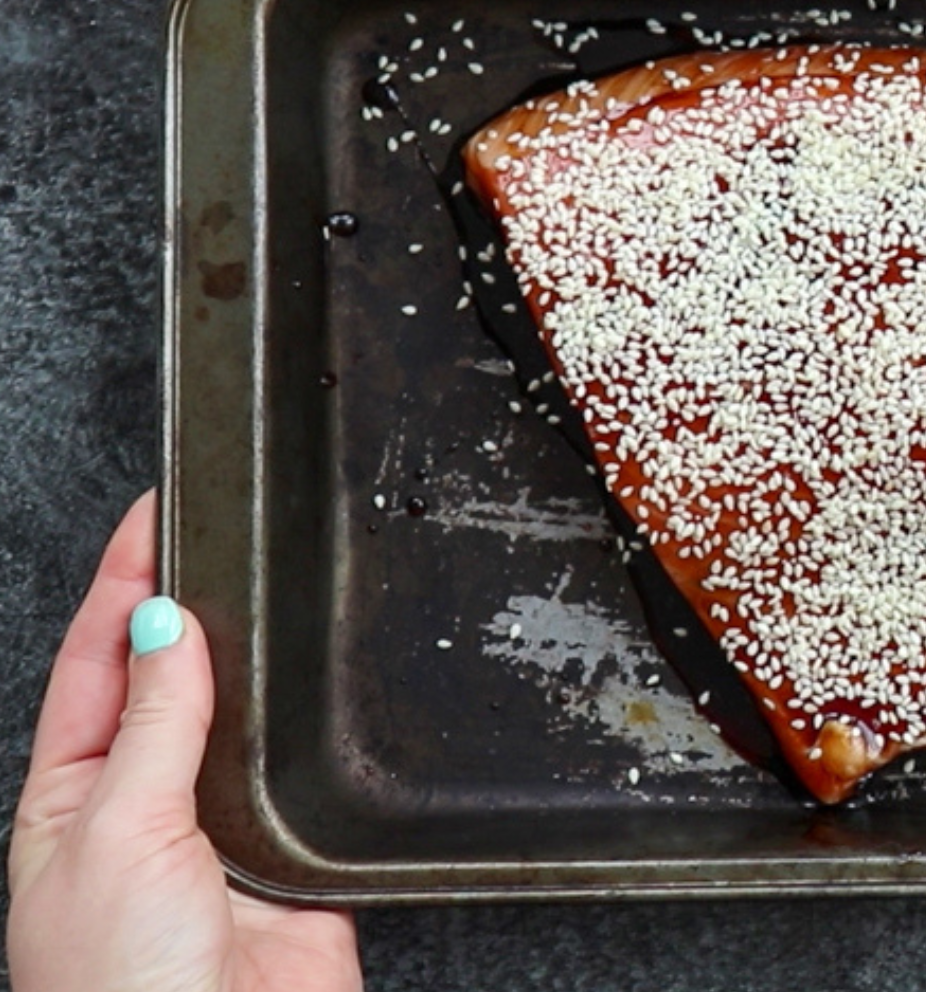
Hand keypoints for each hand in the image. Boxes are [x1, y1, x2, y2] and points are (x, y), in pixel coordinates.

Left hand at [6, 491, 361, 991]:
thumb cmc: (118, 990)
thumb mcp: (116, 831)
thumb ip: (155, 723)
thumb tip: (167, 626)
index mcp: (71, 798)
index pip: (99, 662)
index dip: (124, 585)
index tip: (156, 515)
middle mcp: (145, 808)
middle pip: (172, 680)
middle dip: (191, 609)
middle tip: (218, 528)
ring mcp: (221, 833)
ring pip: (245, 721)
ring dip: (256, 667)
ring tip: (268, 590)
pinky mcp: (294, 861)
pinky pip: (308, 777)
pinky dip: (316, 735)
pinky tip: (321, 694)